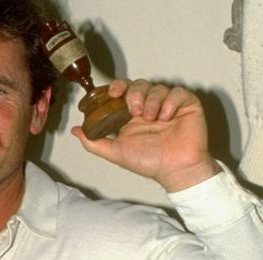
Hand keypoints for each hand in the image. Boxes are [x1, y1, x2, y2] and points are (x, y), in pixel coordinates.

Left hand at [71, 79, 219, 191]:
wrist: (174, 170)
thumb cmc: (148, 162)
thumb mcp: (116, 152)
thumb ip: (94, 142)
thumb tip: (76, 131)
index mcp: (132, 114)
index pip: (123, 91)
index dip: (117, 87)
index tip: (113, 93)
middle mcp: (149, 106)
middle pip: (139, 85)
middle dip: (134, 94)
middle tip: (134, 110)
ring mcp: (168, 105)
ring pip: (157, 88)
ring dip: (152, 100)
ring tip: (151, 118)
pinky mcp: (187, 105)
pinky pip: (178, 93)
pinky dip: (170, 102)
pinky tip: (167, 117)